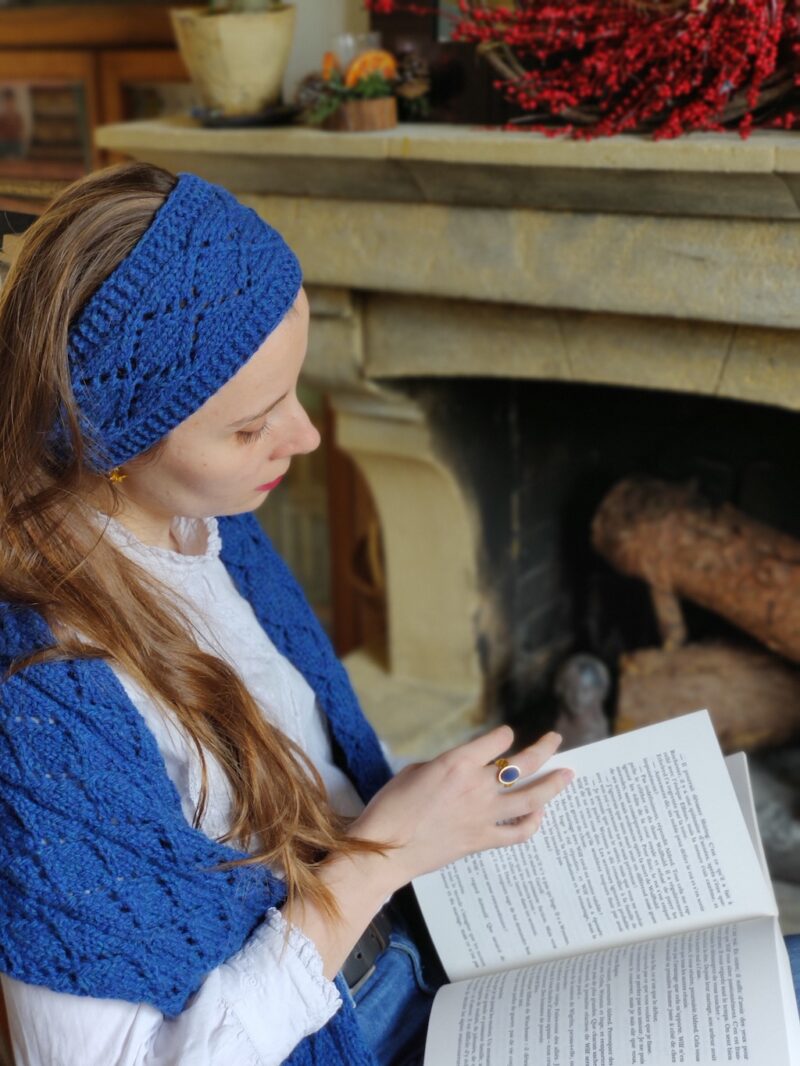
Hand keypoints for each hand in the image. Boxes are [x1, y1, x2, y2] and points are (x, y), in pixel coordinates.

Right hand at [349, 724, 572, 887]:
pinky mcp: (481, 840)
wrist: (385, 849)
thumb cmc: (391, 806)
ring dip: (553, 784)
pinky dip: (533, 823)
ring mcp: (483, 815)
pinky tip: (539, 815)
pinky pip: (518, 832)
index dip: (503, 735)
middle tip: (555, 739)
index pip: (497, 740)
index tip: (505, 736)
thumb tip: (464, 770)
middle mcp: (477, 786)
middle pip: (523, 764)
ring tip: (567, 774)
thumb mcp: (416, 771)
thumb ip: (447, 766)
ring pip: (531, 797)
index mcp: (457, 763)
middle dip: (544, 748)